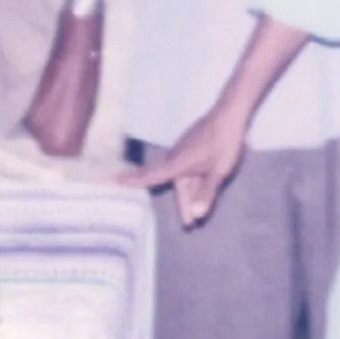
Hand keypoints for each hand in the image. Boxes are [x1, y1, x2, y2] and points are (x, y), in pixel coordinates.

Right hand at [125, 103, 250, 227]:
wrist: (229, 115)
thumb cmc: (223, 143)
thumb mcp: (218, 171)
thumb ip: (206, 193)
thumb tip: (197, 216)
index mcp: (177, 164)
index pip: (149, 177)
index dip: (130, 181)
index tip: (111, 181)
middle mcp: (176, 158)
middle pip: (172, 185)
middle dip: (181, 204)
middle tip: (188, 223)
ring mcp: (184, 152)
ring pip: (182, 179)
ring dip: (190, 196)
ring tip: (201, 212)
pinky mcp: (193, 148)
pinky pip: (187, 171)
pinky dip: (193, 184)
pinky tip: (202, 188)